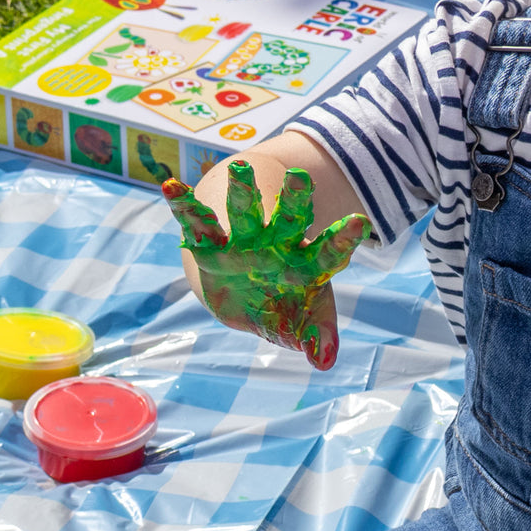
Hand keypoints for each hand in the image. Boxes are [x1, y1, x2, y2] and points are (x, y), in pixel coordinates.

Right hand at [164, 161, 369, 369]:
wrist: (247, 298)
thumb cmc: (284, 307)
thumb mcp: (301, 324)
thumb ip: (315, 337)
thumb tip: (324, 361)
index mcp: (307, 263)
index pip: (330, 251)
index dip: (344, 238)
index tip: (361, 223)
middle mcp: (277, 244)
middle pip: (289, 220)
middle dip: (294, 200)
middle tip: (299, 177)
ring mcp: (243, 240)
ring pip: (244, 212)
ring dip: (242, 193)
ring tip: (240, 170)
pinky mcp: (211, 243)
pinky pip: (196, 221)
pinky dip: (183, 205)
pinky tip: (169, 185)